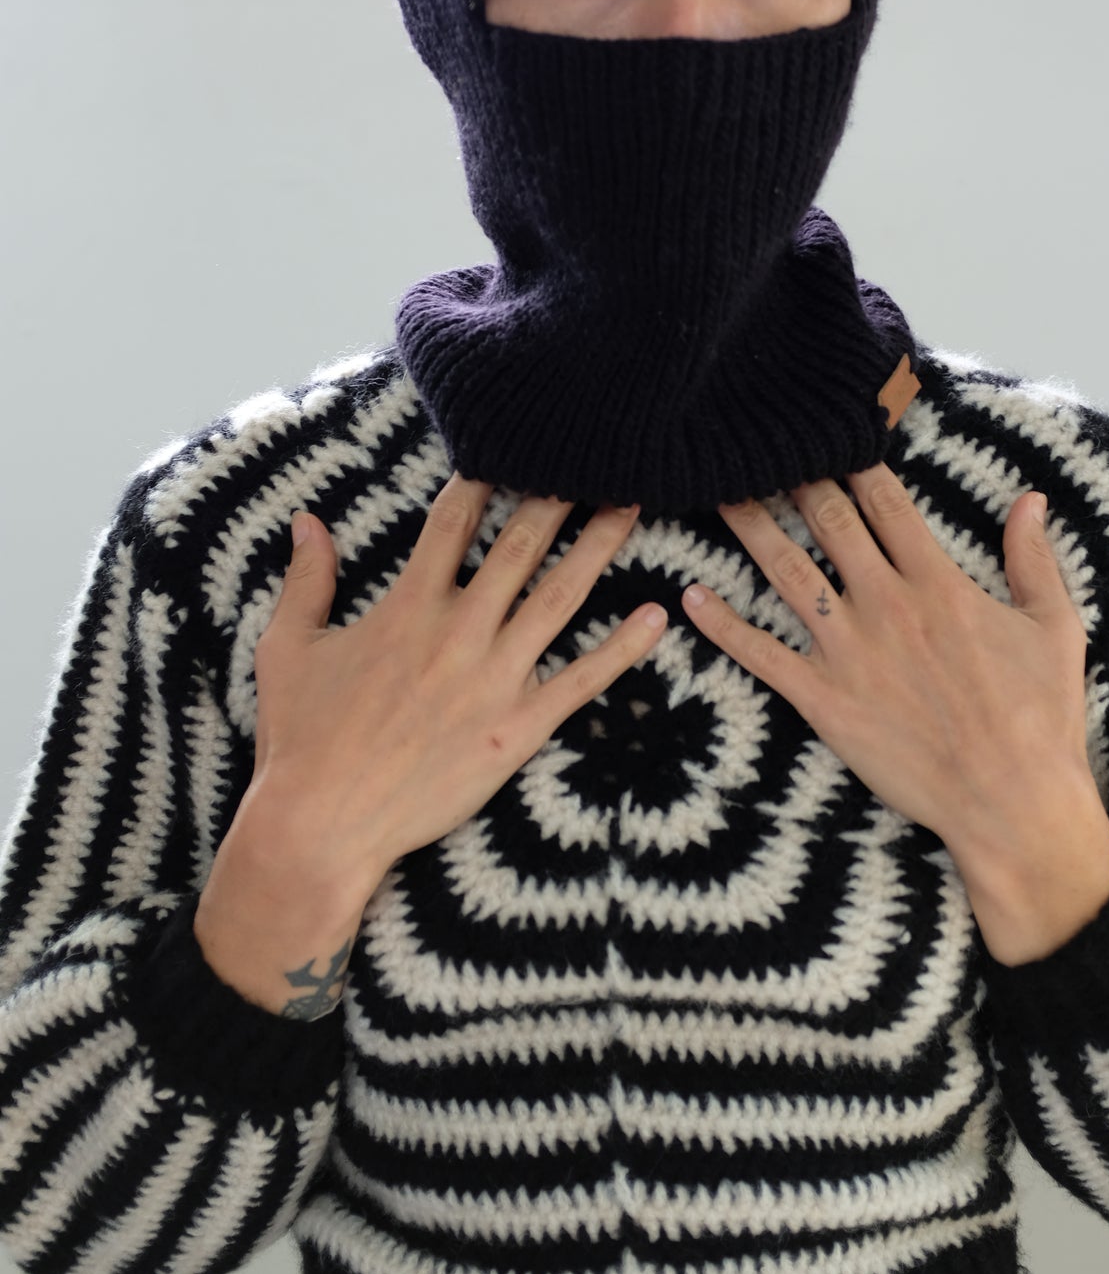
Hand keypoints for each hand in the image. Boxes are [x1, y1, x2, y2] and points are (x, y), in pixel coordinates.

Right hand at [248, 477, 664, 890]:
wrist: (322, 824)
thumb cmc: (300, 738)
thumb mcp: (288, 647)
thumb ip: (306, 579)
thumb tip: (306, 521)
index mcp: (408, 606)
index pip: (454, 523)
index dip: (485, 480)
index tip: (515, 449)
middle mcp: (459, 631)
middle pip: (520, 546)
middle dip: (558, 498)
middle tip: (595, 460)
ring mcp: (494, 678)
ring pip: (560, 596)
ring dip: (599, 547)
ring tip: (632, 505)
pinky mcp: (519, 728)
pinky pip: (582, 679)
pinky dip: (623, 647)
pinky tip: (655, 615)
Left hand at [683, 464, 1108, 963]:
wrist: (1013, 804)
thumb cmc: (1041, 719)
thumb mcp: (1054, 627)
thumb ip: (1034, 558)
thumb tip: (1030, 499)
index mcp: (939, 583)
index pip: (886, 503)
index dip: (854, 462)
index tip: (827, 432)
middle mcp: (888, 606)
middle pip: (829, 524)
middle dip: (793, 479)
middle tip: (758, 446)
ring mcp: (851, 654)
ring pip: (787, 574)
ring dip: (749, 529)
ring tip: (716, 491)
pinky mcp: (825, 702)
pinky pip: (763, 655)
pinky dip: (724, 625)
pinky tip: (691, 596)